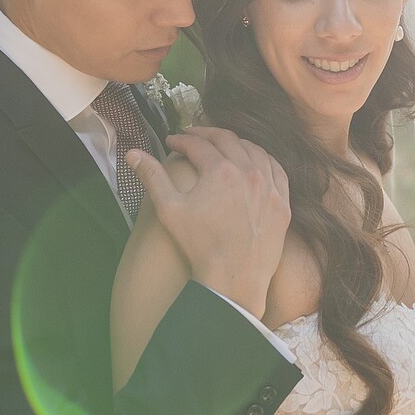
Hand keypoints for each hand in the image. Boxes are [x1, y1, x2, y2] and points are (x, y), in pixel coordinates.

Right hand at [127, 128, 289, 317]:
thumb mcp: (169, 209)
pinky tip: (254, 162)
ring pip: (255, 151)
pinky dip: (263, 160)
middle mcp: (249, 172)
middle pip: (227, 140)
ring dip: (235, 144)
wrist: (232, 279)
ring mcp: (269, 188)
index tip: (171, 142)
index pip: (198, 145)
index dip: (181, 140)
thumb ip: (152, 177)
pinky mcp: (282, 204)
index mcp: (221, 170)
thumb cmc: (198, 245)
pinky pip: (276, 170)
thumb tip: (132, 153)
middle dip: (206, 135)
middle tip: (192, 136)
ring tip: (221, 146)